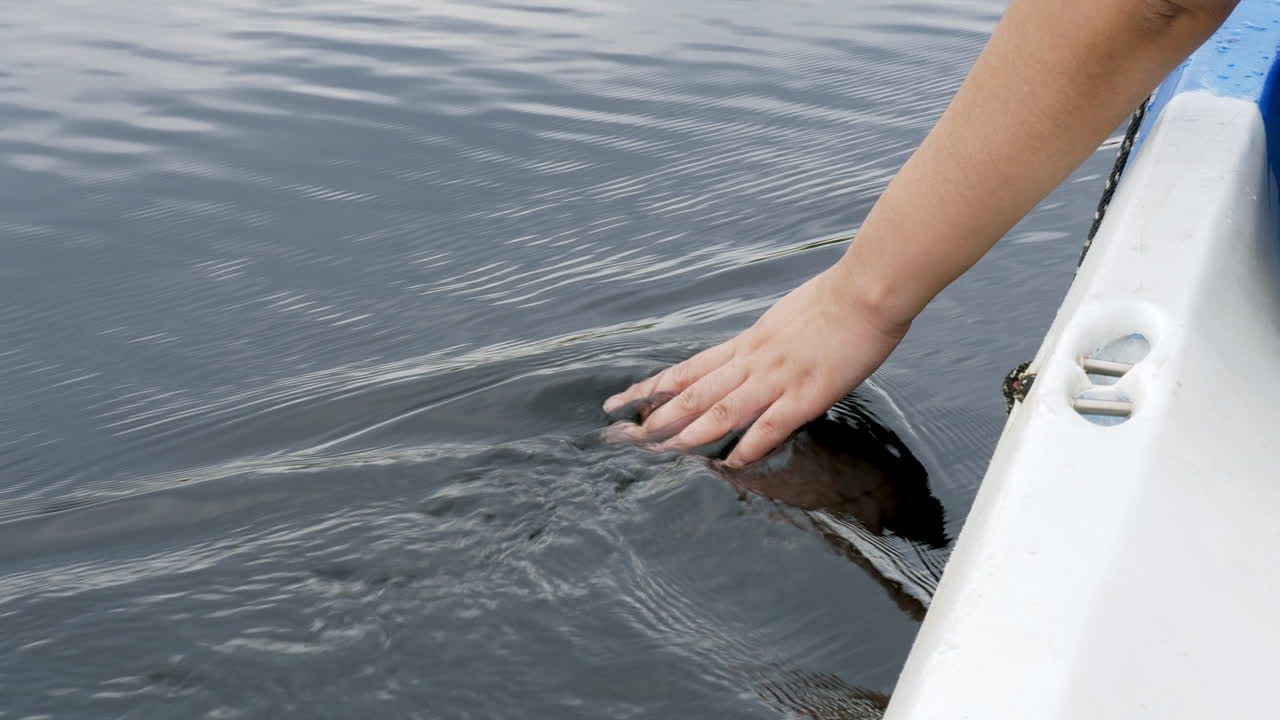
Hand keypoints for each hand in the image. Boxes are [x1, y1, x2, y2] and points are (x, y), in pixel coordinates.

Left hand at [603, 264, 909, 466]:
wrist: (868, 291)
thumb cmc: (836, 301)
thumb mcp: (786, 319)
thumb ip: (767, 345)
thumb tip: (753, 360)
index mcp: (748, 343)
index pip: (689, 369)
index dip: (652, 386)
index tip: (622, 399)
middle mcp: (753, 360)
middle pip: (694, 392)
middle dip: (655, 416)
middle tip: (622, 434)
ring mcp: (778, 377)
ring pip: (721, 409)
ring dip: (687, 433)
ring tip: (658, 451)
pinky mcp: (807, 393)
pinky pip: (770, 426)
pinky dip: (747, 446)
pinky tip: (729, 464)